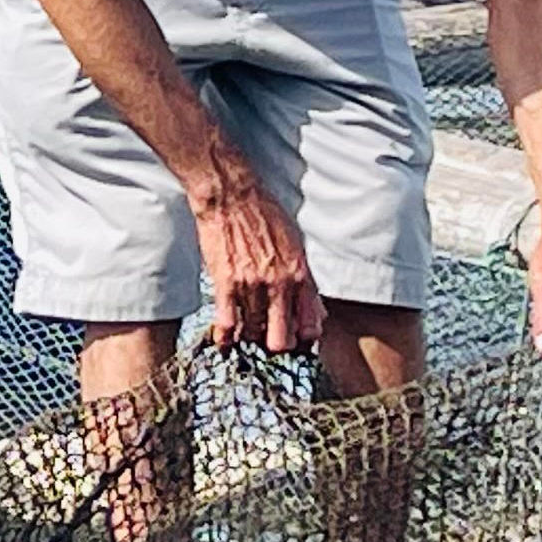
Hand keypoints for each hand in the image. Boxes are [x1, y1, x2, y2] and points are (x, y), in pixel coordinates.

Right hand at [189, 160, 322, 354]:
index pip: (310, 324)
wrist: (231, 195)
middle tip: (269, 343)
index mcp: (300, 274)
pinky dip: (225, 335)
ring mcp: (251, 284)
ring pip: (253, 333)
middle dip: (276, 346)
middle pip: (281, 340)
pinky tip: (224, 338)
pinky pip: (226, 322)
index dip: (304, 340)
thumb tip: (317, 311)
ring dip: (249, 338)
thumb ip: (306, 280)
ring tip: (245, 337)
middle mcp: (279, 283)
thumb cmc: (265, 215)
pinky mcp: (225, 282)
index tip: (296, 342)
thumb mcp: (296, 245)